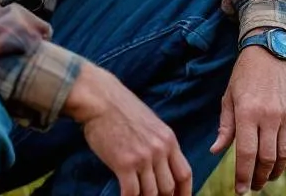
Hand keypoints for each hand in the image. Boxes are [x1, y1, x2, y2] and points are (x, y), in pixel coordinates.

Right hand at [65, 62, 192, 194]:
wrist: (101, 99)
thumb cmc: (121, 108)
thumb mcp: (151, 123)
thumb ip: (159, 143)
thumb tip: (161, 165)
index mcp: (169, 139)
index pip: (184, 173)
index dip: (184, 192)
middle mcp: (160, 150)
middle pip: (169, 187)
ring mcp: (143, 158)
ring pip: (151, 193)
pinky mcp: (124, 163)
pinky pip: (131, 192)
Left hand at [209, 36, 285, 192]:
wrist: (271, 50)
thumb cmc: (244, 76)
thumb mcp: (229, 98)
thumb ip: (225, 126)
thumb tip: (216, 151)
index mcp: (248, 112)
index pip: (247, 153)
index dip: (244, 175)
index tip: (241, 190)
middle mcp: (269, 115)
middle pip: (267, 158)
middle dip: (260, 178)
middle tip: (254, 186)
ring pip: (284, 154)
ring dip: (276, 171)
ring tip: (267, 177)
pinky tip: (285, 165)